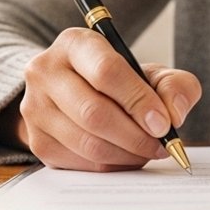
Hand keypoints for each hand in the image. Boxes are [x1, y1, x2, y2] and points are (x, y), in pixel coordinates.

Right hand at [15, 27, 201, 171]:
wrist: (76, 93)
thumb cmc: (118, 82)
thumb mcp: (150, 73)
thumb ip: (174, 85)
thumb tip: (174, 114)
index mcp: (75, 44)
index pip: (106, 72)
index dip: (139, 101)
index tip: (164, 123)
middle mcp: (45, 71)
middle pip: (94, 113)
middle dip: (136, 135)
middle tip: (161, 145)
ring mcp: (35, 107)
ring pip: (87, 143)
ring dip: (127, 154)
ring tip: (147, 151)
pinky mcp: (36, 140)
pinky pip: (80, 163)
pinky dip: (111, 165)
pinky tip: (125, 156)